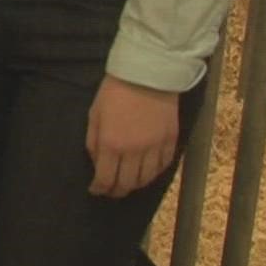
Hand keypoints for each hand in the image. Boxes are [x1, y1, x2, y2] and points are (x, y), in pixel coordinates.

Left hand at [86, 74, 179, 197]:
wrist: (147, 74)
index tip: (95, 190)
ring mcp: (155, 148)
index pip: (106, 179)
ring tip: (128, 183)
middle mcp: (134, 151)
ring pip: (147, 179)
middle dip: (116, 191)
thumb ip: (94, 143)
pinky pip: (164, 166)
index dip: (99, 189)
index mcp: (111, 144)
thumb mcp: (94, 116)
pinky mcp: (171, 141)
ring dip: (136, 185)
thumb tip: (97, 164)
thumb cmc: (114, 92)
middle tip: (111, 191)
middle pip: (127, 184)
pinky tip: (147, 172)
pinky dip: (154, 173)